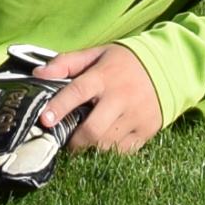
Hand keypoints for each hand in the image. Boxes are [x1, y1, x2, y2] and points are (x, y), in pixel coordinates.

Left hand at [35, 43, 164, 155]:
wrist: (166, 67)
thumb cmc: (123, 62)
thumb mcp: (96, 54)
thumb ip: (66, 63)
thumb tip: (38, 74)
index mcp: (104, 76)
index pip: (78, 92)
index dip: (59, 107)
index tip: (44, 120)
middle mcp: (121, 97)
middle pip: (93, 129)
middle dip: (75, 142)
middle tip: (66, 142)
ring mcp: (136, 116)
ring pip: (107, 144)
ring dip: (92, 147)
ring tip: (85, 141)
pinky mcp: (147, 130)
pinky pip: (124, 151)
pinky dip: (110, 150)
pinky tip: (105, 142)